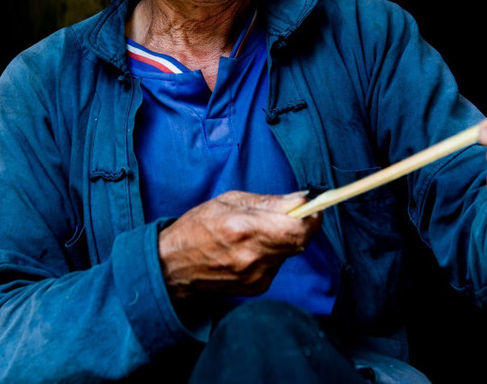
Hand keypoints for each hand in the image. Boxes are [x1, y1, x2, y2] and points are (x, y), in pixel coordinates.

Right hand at [158, 190, 320, 300]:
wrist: (174, 266)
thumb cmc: (198, 227)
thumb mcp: (229, 201)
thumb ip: (269, 201)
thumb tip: (302, 198)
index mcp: (245, 229)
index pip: (297, 229)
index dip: (311, 217)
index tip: (312, 207)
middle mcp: (253, 256)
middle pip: (300, 242)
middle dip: (301, 226)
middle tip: (291, 215)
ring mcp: (256, 275)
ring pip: (289, 252)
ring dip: (284, 240)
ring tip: (261, 231)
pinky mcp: (257, 288)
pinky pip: (278, 265)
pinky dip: (273, 253)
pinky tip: (253, 248)